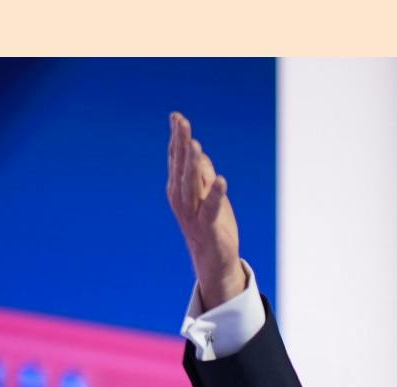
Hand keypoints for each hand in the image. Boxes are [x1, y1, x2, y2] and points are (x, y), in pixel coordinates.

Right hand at [167, 111, 247, 308]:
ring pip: (192, 184)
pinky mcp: (208, 226)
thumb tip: (196, 150)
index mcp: (179, 189)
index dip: (176, 138)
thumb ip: (201, 172)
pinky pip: (211, 207)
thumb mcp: (206, 193)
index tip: (176, 116)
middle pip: (181, 166)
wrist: (213, 260)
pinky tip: (220, 179)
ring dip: (193, 164)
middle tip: (181, 122)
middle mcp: (182, 198)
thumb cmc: (210, 224)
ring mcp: (193, 212)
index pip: (176, 158)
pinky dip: (216, 194)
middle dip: (180, 144)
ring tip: (194, 144)